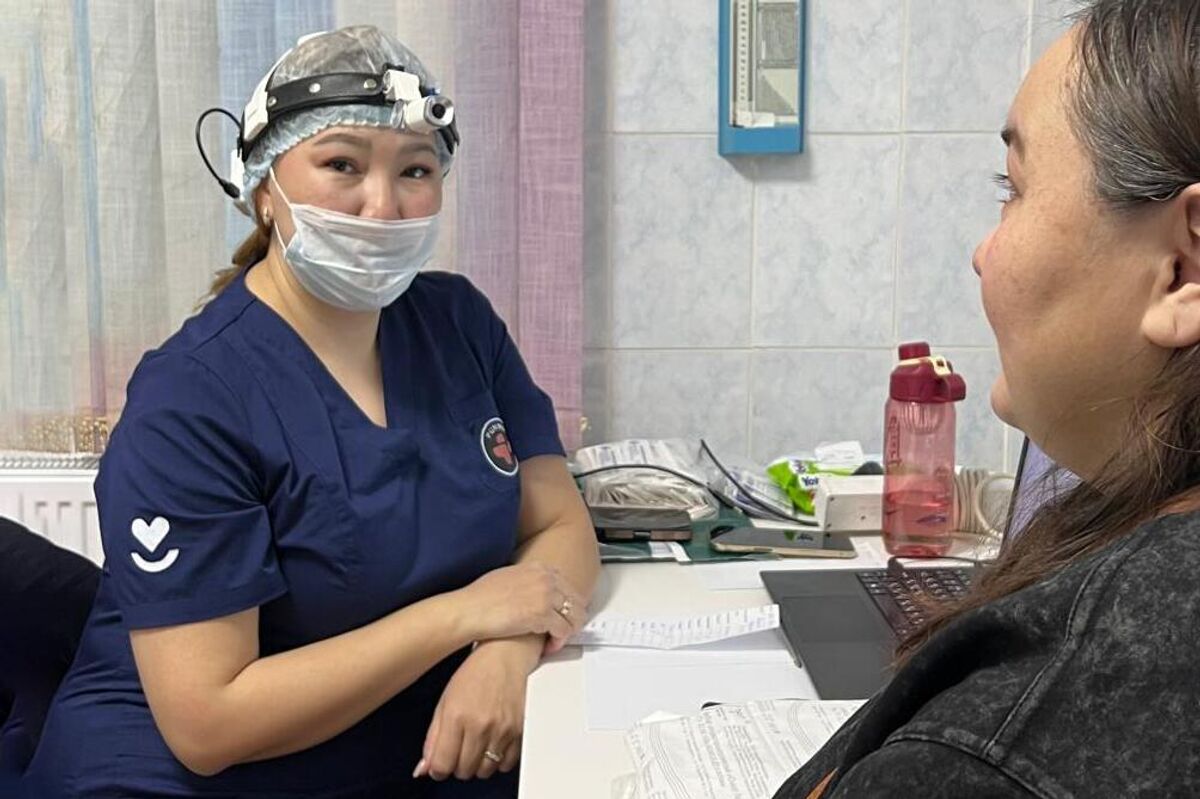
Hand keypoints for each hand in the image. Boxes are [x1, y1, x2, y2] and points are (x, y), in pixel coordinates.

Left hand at [413, 638, 538, 780]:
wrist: (507, 654)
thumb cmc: (476, 672)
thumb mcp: (445, 700)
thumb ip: (433, 737)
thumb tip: (423, 768)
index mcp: (457, 716)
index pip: (441, 765)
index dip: (437, 768)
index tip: (440, 762)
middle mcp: (480, 725)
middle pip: (463, 771)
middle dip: (457, 764)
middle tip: (459, 747)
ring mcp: (503, 729)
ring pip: (485, 771)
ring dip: (478, 763)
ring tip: (477, 743)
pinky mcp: (520, 731)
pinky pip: (506, 765)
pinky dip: (498, 760)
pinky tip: (493, 743)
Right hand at [455, 562, 586, 645]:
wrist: (469, 610)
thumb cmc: (479, 598)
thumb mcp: (507, 576)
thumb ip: (525, 579)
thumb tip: (531, 588)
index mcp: (538, 568)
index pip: (567, 584)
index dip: (567, 602)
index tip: (564, 613)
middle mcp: (546, 579)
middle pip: (576, 600)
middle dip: (571, 618)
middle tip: (563, 630)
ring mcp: (546, 596)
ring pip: (575, 616)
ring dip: (568, 631)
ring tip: (556, 639)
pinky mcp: (543, 615)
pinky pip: (564, 631)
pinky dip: (558, 642)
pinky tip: (549, 647)